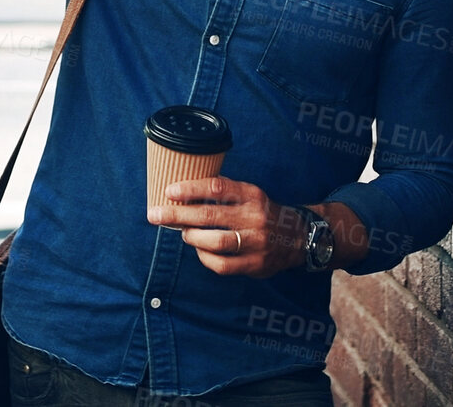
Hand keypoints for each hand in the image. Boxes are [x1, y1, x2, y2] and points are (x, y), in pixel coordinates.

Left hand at [147, 176, 307, 277]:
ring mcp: (256, 242)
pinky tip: (200, 250)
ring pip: (215, 242)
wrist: (297, 237)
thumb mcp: (249, 194)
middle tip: (155, 214)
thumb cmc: (262, 212)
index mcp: (252, 195)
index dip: (191, 189)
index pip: (218, 187)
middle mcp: (254, 217)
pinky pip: (221, 264)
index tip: (169, 191)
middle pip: (210, 216)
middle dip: (177, 215)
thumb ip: (223, 192)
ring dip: (191, 237)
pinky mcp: (255, 264)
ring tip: (183, 233)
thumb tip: (182, 192)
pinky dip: (204, 257)